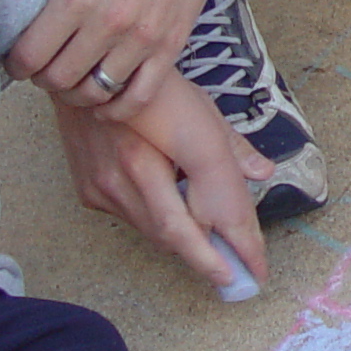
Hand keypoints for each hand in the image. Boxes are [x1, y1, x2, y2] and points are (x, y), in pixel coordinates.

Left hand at [7, 0, 229, 116]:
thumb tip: (20, 7)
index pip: (30, 55)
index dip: (16, 64)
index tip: (17, 61)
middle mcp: (108, 23)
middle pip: (59, 79)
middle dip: (42, 79)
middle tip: (43, 70)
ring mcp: (142, 39)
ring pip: (95, 92)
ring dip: (76, 93)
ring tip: (72, 81)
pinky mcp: (170, 47)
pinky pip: (139, 97)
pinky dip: (116, 109)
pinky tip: (104, 102)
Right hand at [51, 80, 271, 287]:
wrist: (86, 74)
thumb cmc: (149, 90)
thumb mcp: (199, 106)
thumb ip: (231, 146)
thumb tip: (263, 173)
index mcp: (168, 143)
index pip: (212, 207)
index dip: (238, 243)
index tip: (255, 270)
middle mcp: (133, 168)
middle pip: (178, 234)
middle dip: (208, 259)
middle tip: (235, 276)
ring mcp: (107, 183)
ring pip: (154, 233)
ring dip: (183, 243)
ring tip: (209, 247)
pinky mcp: (90, 191)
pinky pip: (133, 220)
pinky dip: (156, 224)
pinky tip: (172, 214)